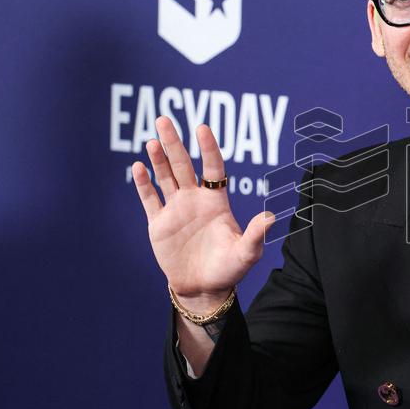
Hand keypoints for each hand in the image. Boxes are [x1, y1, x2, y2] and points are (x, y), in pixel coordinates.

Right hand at [132, 117, 273, 308]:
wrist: (203, 289)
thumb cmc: (229, 270)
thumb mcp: (247, 253)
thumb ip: (256, 234)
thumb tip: (271, 217)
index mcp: (217, 201)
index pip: (213, 167)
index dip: (208, 148)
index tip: (202, 128)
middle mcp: (195, 200)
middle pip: (183, 165)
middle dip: (174, 143)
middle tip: (164, 119)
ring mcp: (176, 210)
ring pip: (165, 177)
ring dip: (158, 158)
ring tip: (153, 139)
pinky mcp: (159, 224)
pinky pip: (150, 199)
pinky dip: (143, 183)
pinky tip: (138, 166)